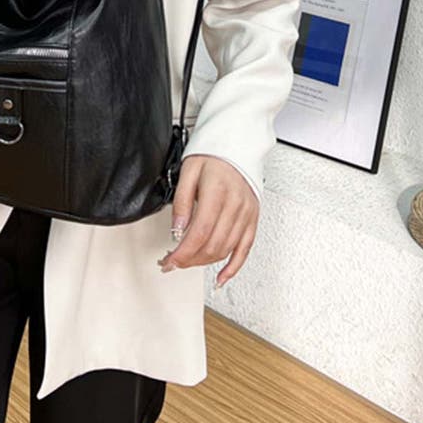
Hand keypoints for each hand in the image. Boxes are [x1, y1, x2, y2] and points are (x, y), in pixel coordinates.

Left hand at [157, 154, 258, 287]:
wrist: (237, 144)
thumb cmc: (212, 155)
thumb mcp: (188, 172)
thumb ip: (182, 202)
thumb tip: (177, 230)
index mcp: (217, 192)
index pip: (199, 232)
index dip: (183, 252)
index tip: (169, 260)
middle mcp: (235, 205)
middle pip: (212, 245)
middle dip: (190, 259)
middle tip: (173, 262)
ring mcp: (247, 213)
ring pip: (226, 249)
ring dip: (205, 262)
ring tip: (188, 263)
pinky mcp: (253, 219)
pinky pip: (245, 249)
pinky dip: (233, 267)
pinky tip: (221, 278)